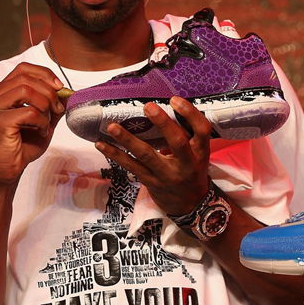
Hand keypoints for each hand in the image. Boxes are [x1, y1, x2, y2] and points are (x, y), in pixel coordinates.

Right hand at [0, 62, 65, 185]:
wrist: (6, 170)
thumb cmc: (21, 146)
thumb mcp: (41, 120)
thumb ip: (50, 104)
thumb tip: (66, 92)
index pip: (22, 69)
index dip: (44, 74)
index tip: (59, 86)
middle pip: (26, 78)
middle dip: (49, 91)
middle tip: (58, 108)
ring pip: (26, 90)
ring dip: (45, 105)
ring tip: (47, 121)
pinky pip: (28, 112)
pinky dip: (41, 121)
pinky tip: (40, 132)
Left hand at [95, 97, 210, 215]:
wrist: (190, 205)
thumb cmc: (192, 171)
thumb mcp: (198, 154)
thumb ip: (186, 135)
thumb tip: (164, 107)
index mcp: (200, 152)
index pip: (202, 130)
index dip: (190, 114)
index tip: (174, 99)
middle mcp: (186, 164)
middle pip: (177, 142)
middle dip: (163, 123)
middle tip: (148, 106)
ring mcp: (166, 175)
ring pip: (146, 156)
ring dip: (128, 140)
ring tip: (112, 127)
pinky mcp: (150, 182)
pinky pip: (131, 166)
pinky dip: (115, 154)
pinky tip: (101, 145)